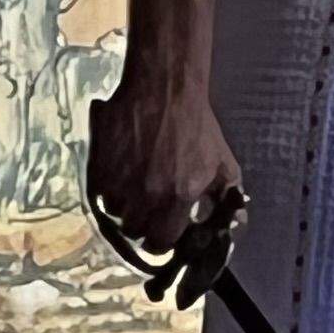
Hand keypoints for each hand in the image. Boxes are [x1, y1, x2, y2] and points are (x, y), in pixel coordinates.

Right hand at [88, 56, 242, 259]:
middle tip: (149, 208)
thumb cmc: (196, 125)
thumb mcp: (223, 163)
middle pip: (134, 232)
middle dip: (143, 225)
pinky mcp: (99, 166)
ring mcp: (120, 182)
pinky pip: (98, 194)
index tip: (163, 232)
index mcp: (178, 197)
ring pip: (114, 214)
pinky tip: (121, 176)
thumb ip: (229, 199)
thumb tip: (235, 223)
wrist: (164, 89)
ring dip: (124, 208)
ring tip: (135, 189)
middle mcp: (147, 195)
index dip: (161, 240)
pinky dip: (108, 191)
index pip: (161, 243)